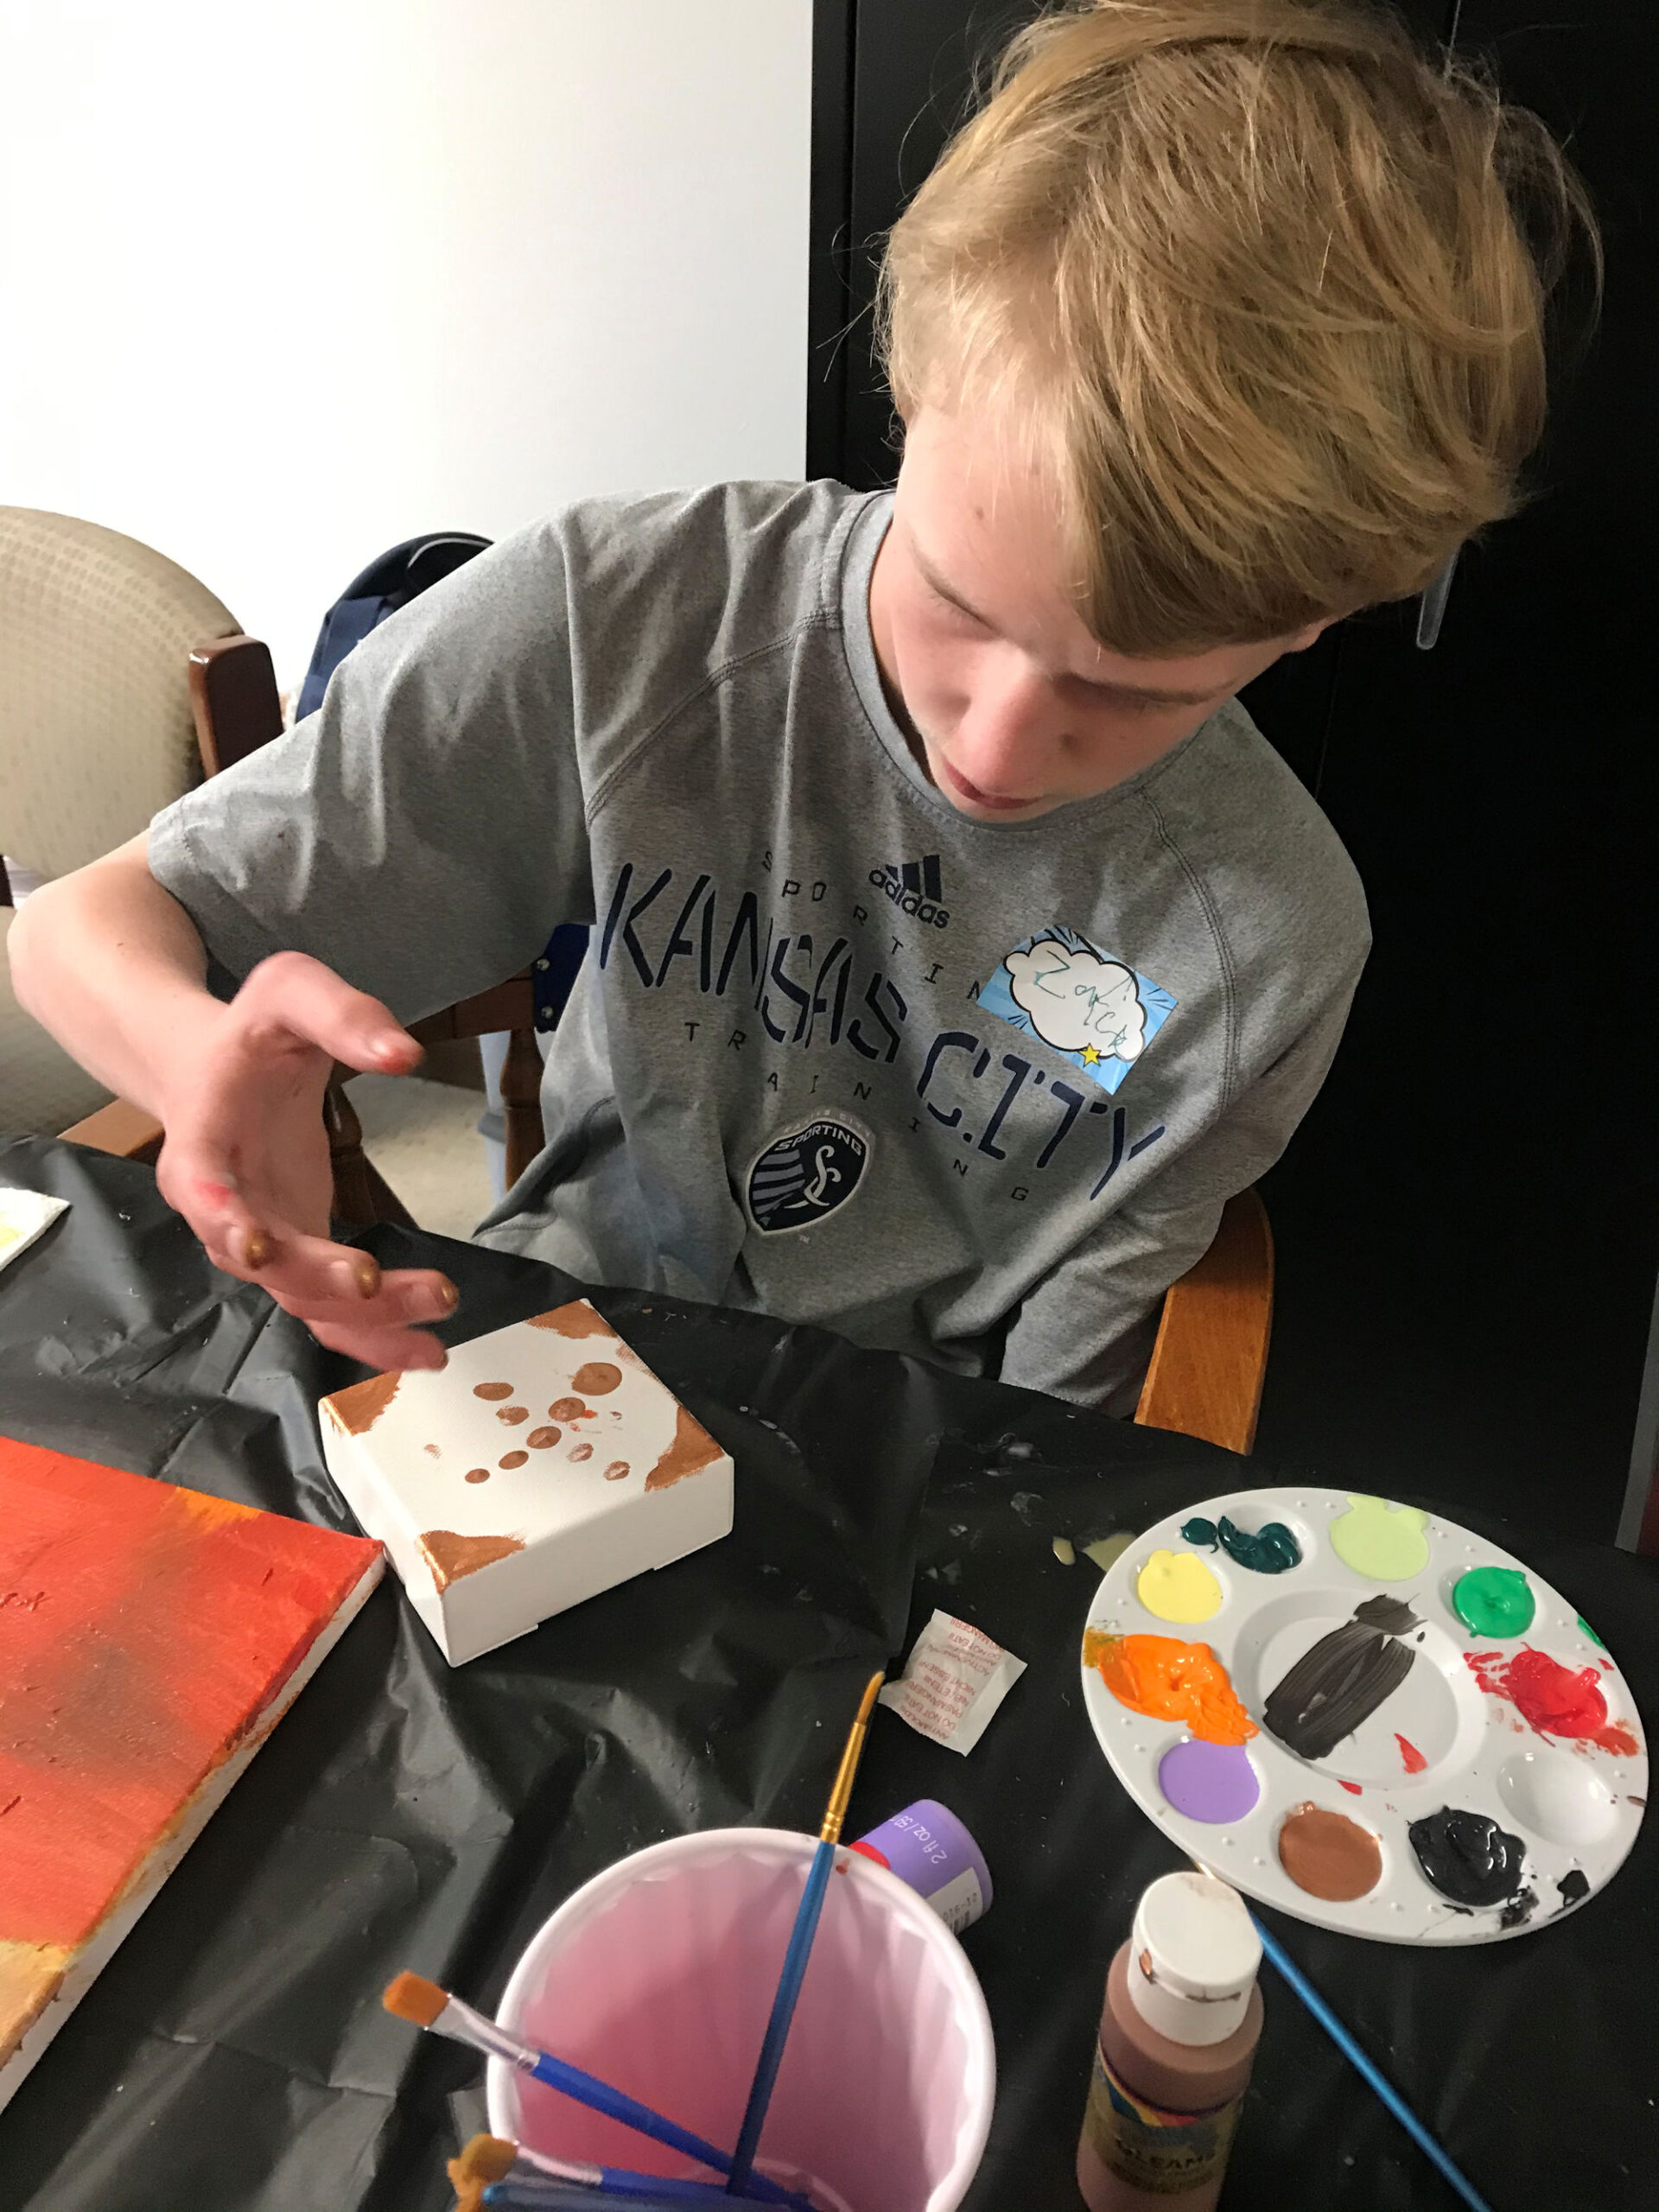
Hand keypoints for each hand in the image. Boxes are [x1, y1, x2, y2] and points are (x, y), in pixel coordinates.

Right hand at [153, 951, 459, 1367]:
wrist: (218, 1068)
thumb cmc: (252, 1030)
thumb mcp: (289, 990)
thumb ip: (343, 1013)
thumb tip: (404, 1052)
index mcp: (201, 1143)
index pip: (201, 1190)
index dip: (226, 1223)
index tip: (260, 1247)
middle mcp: (222, 1209)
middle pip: (262, 1262)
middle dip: (317, 1278)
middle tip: (374, 1280)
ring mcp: (261, 1239)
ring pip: (302, 1300)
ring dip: (364, 1320)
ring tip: (435, 1325)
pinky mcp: (298, 1254)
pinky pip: (329, 1308)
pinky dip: (374, 1334)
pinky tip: (427, 1350)